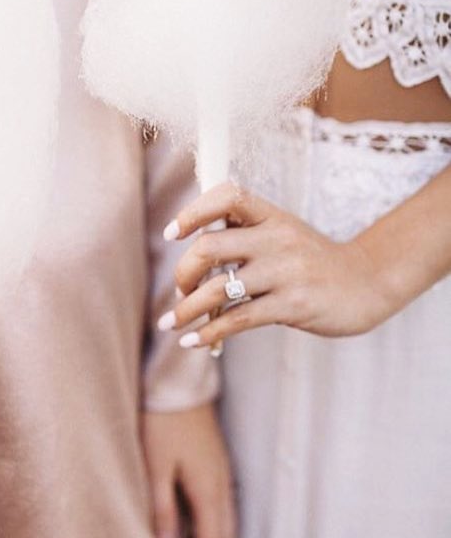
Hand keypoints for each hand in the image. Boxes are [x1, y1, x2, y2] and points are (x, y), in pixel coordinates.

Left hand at [142, 404, 235, 537]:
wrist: (178, 383)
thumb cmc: (163, 421)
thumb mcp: (156, 465)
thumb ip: (161, 508)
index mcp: (207, 489)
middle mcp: (221, 483)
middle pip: (224, 535)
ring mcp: (222, 470)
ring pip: (227, 519)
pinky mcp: (217, 459)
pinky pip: (224, 502)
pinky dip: (215, 522)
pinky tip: (198, 521)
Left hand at [159, 182, 395, 346]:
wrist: (366, 282)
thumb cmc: (310, 260)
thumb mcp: (282, 233)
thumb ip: (243, 234)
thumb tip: (189, 249)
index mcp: (270, 216)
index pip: (227, 196)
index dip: (193, 212)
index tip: (171, 233)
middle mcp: (276, 238)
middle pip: (209, 247)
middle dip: (183, 272)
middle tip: (180, 289)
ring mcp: (285, 272)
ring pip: (218, 289)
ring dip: (186, 309)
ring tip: (170, 323)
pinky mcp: (293, 304)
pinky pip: (239, 319)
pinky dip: (209, 332)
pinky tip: (192, 341)